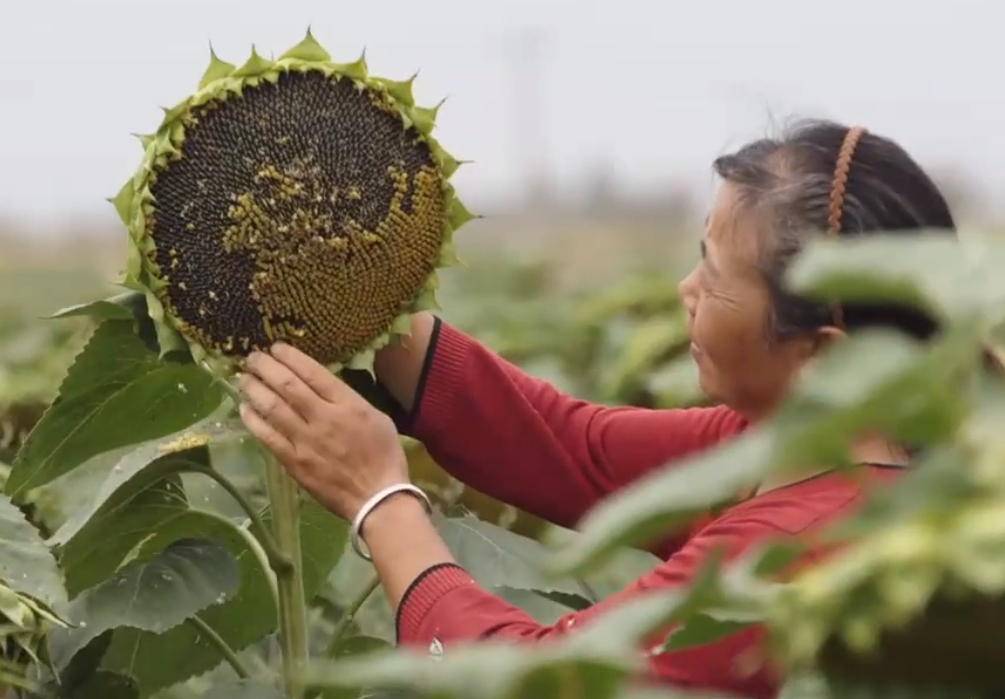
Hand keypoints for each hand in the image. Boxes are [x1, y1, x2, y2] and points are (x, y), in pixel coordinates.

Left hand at [236, 343, 409, 520]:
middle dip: (266, 367)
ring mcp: (306, 441)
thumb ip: (349, 400)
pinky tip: (245, 409)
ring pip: (273, 408)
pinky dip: (253, 421)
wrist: (377, 497)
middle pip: (288, 385)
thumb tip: (324, 387)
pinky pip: (267, 437)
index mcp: (348, 405)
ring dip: (254, 389)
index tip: (276, 347)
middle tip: (253, 357)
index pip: (313, 372)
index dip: (290, 357)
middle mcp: (324, 418)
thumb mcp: (377, 417)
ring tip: (243, 378)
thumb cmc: (383, 455)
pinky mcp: (294, 462)